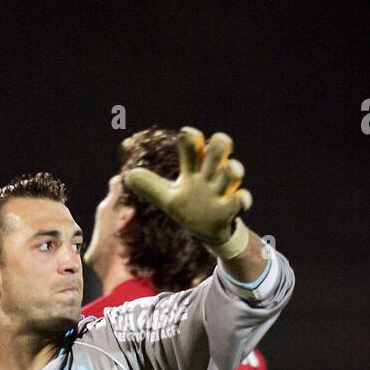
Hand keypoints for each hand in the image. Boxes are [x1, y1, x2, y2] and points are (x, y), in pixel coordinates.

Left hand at [124, 126, 251, 247]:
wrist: (207, 232)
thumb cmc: (189, 209)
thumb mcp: (168, 199)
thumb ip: (151, 187)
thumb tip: (128, 176)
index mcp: (195, 169)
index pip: (194, 142)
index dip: (191, 137)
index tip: (187, 139)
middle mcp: (210, 175)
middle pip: (221, 146)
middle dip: (218, 145)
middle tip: (208, 158)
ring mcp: (222, 191)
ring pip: (233, 171)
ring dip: (230, 171)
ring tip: (224, 175)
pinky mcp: (231, 208)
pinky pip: (242, 199)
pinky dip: (240, 199)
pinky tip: (237, 200)